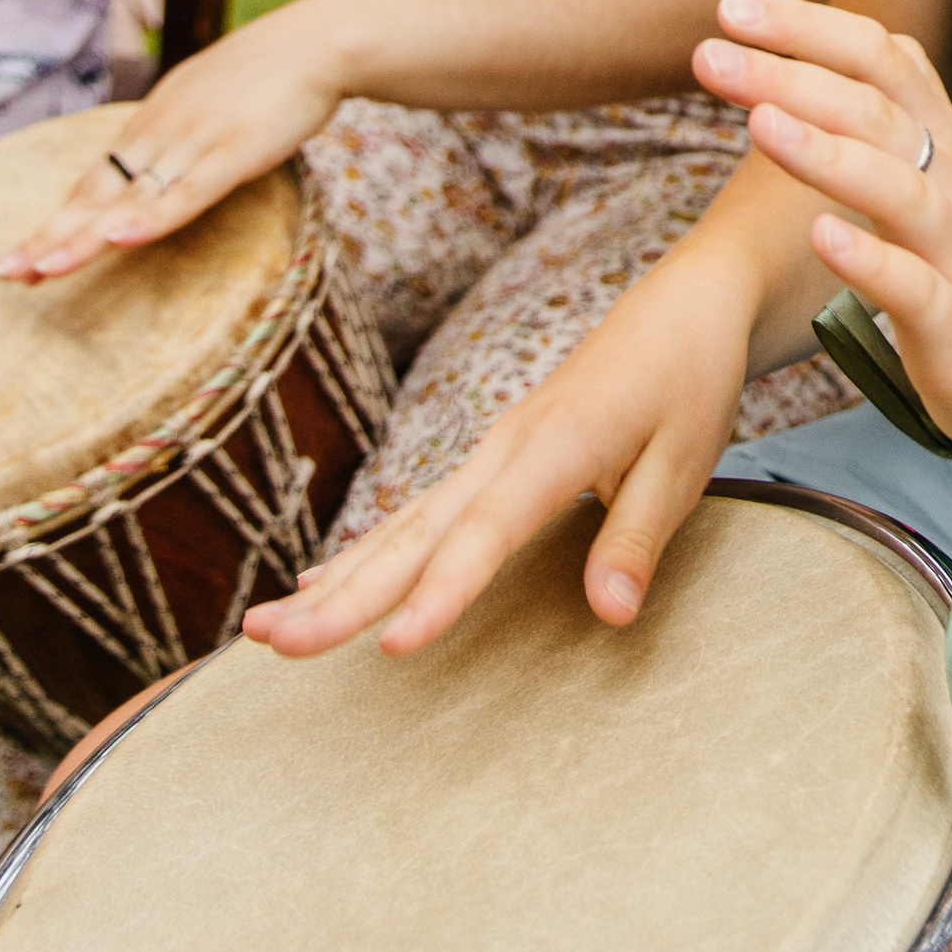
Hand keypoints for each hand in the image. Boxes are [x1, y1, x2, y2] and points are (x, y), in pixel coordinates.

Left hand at [0, 0, 365, 280]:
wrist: (319, 39)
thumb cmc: (273, 69)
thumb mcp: (211, 97)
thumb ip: (183, 127)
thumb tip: (164, 157)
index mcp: (156, 118)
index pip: (97, 178)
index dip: (60, 218)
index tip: (23, 254)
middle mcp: (163, 130)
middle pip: (98, 192)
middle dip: (51, 235)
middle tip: (7, 273)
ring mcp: (197, 141)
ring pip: (130, 199)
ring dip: (83, 237)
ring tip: (41, 270)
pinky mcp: (235, 152)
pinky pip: (188, 193)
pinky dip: (151, 218)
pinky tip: (120, 239)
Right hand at [245, 229, 763, 658]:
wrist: (686, 302)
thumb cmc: (691, 378)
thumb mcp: (687, 457)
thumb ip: (640, 537)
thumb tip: (609, 615)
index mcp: (556, 445)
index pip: (486, 533)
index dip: (440, 593)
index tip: (392, 648)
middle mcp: (505, 447)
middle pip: (414, 534)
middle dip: (341, 596)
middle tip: (268, 644)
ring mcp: (489, 450)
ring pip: (399, 525)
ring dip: (333, 580)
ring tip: (261, 630)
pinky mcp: (490, 457)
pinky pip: (416, 514)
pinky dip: (364, 553)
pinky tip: (319, 585)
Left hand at [695, 0, 951, 456]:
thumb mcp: (936, 164)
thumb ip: (890, 104)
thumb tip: (837, 37)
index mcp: (940, 132)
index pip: (877, 54)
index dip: (808, 26)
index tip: (732, 8)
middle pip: (874, 108)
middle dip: (791, 75)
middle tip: (710, 56)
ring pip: (893, 187)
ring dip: (825, 153)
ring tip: (757, 125)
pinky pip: (910, 283)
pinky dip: (866, 258)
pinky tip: (819, 236)